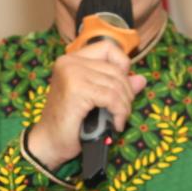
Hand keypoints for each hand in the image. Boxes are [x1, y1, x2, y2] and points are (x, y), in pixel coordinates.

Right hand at [26, 35, 146, 169]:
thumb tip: (141, 79)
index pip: (108, 48)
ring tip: (118, 119)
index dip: (122, 65)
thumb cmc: (70, 122)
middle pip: (116, 69)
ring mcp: (72, 74)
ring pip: (116, 84)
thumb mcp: (97, 99)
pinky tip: (116, 124)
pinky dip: (119, 113)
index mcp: (71, 60)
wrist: (49, 142)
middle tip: (122, 111)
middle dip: (127, 92)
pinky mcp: (76, 90)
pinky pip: (112, 97)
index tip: (121, 86)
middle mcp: (70, 62)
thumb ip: (117, 86)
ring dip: (124, 106)